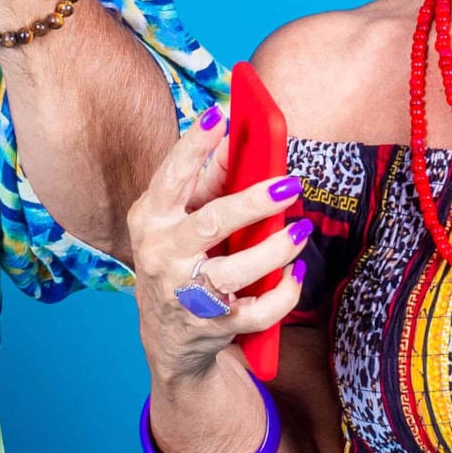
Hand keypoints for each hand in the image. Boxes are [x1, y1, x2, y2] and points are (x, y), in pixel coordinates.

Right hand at [124, 102, 309, 387]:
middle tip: (290, 184)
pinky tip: (295, 274)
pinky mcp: (212, 325)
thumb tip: (235, 137)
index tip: (220, 115)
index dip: (193, 145)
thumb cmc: (178, 259)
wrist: (168, 338)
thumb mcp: (179, 219)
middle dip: (253, 202)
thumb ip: (207, 181)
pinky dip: (283, 294)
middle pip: (210, 223)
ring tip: (300, 230)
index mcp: (151, 219)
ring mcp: (185, 294)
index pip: (171, 177)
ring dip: (275, 250)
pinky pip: (257, 311)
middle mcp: (162, 255)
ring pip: (236, 271)